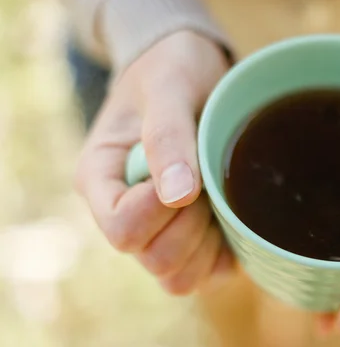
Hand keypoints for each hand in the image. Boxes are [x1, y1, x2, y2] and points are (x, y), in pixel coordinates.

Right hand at [75, 31, 233, 293]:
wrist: (191, 70)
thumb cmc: (172, 69)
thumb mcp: (169, 87)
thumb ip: (166, 136)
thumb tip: (175, 195)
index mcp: (100, 178)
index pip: (121, 229)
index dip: (159, 210)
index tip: (187, 171)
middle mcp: (122, 211)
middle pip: (154, 260)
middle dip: (192, 225)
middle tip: (208, 179)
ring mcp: (157, 227)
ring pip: (179, 277)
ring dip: (209, 243)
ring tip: (219, 194)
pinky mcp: (189, 235)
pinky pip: (206, 273)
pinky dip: (225, 254)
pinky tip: (232, 213)